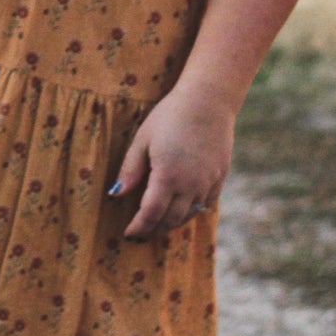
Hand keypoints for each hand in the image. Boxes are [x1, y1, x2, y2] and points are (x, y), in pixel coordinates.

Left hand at [111, 84, 234, 241]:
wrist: (208, 101)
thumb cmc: (169, 116)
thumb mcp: (142, 139)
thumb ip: (130, 170)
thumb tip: (116, 195)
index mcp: (167, 176)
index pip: (151, 214)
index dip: (139, 227)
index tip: (128, 234)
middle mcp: (190, 185)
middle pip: (170, 219)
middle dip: (154, 230)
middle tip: (141, 235)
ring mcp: (208, 182)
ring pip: (189, 215)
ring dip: (172, 223)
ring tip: (158, 225)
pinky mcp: (220, 177)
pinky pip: (205, 204)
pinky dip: (192, 212)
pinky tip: (182, 210)